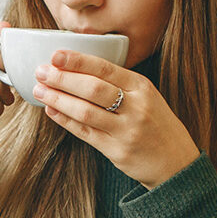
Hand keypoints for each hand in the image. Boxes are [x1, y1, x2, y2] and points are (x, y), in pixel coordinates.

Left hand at [32, 50, 200, 188]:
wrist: (176, 162)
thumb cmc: (156, 124)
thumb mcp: (147, 97)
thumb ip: (119, 83)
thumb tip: (77, 68)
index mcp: (142, 87)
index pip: (105, 69)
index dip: (78, 61)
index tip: (56, 55)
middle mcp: (136, 107)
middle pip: (93, 89)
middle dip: (63, 79)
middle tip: (41, 72)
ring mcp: (126, 131)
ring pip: (85, 111)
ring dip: (59, 99)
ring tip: (40, 91)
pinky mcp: (117, 151)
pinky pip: (85, 133)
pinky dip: (65, 121)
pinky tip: (51, 110)